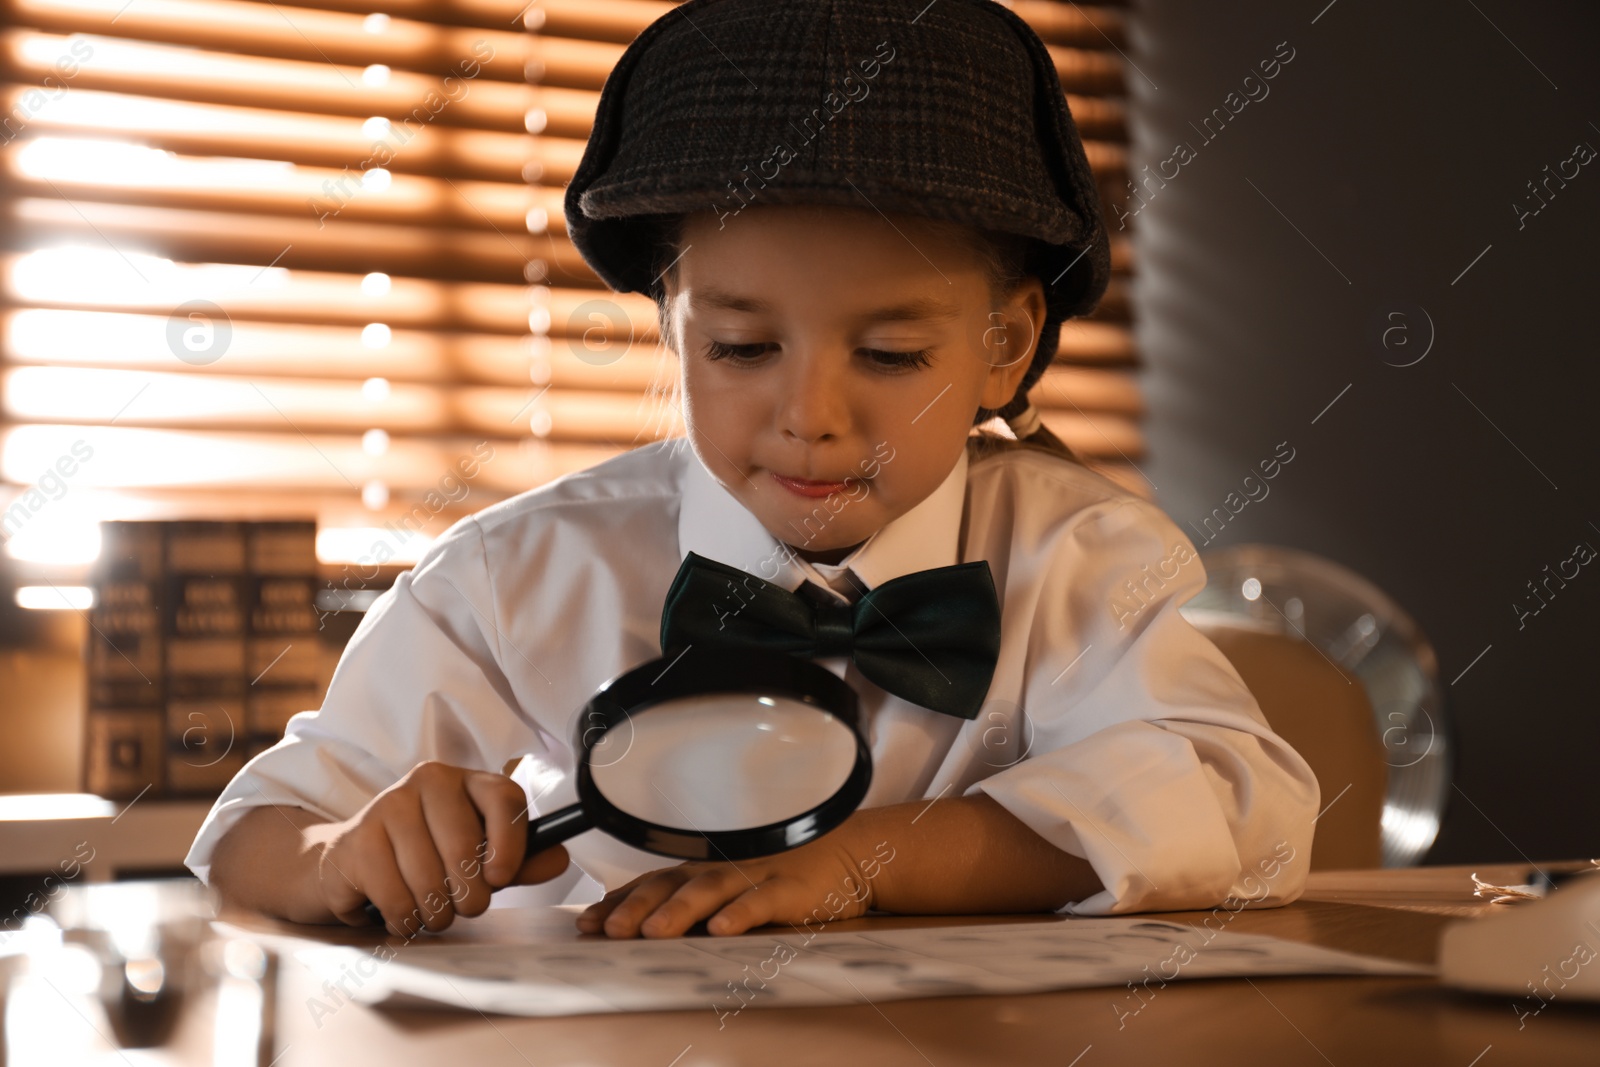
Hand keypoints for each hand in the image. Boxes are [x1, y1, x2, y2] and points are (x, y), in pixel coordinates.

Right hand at [310, 761, 569, 935]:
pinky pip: (396, 896)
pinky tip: (404, 914)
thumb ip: (521, 861)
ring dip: (436, 912)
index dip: (510, 842)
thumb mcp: (481, 857)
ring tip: (432, 911)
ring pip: (429, 877)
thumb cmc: (428, 858)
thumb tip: (559, 859)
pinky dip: (405, 919)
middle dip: (470, 895)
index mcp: (468, 781)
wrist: (353, 864)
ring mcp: (389, 805)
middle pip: (465, 845)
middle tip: (465, 906)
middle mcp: (429, 781)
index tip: (502, 878)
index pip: (504, 797)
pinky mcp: (358, 839)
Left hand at [575, 834, 881, 938]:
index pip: (652, 883)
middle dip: (636, 907)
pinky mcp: (787, 889)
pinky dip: (740, 913)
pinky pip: (760, 901)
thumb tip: (642, 922)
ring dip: (678, 911)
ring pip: (709, 891)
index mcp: (705, 869)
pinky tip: (722, 928)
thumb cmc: (785, 872)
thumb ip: (694, 899)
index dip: (619, 901)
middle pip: (671, 886)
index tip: (586, 922)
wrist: (848, 854)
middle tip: (607, 930)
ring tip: (653, 932)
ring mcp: (754, 876)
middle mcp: (722, 869)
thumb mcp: (734, 884)